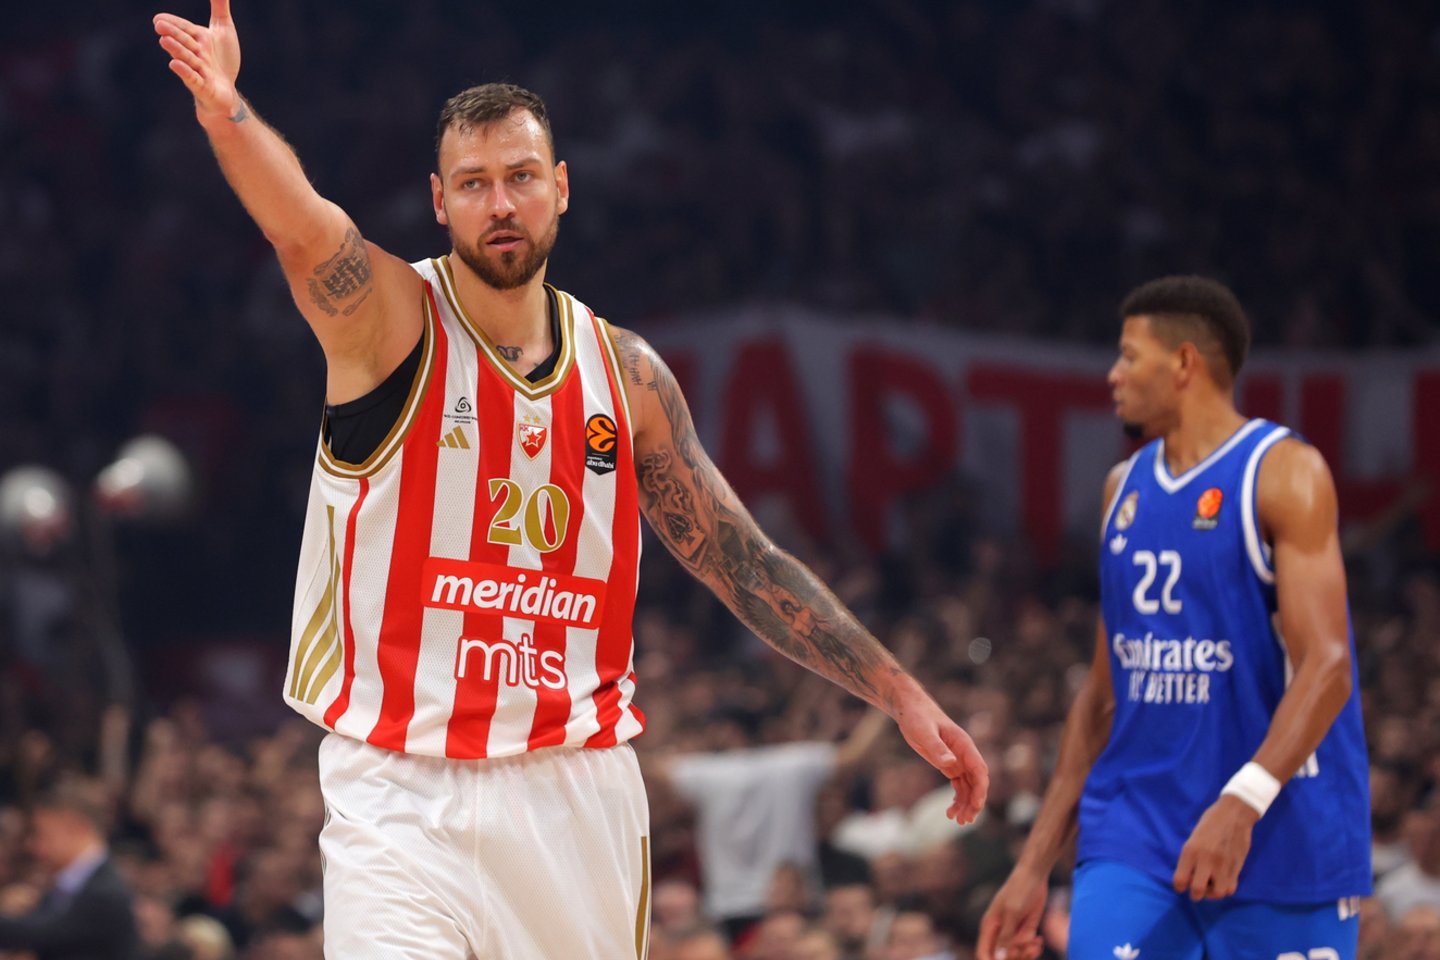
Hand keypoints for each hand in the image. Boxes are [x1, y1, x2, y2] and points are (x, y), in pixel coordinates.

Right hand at [154, 0, 241, 120]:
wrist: (226, 91)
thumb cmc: (222, 60)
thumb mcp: (223, 30)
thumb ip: (219, 8)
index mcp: (199, 38)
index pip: (185, 28)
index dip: (174, 23)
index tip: (158, 18)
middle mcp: (197, 53)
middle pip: (185, 41)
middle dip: (173, 33)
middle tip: (158, 24)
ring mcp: (199, 70)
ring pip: (187, 58)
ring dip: (176, 50)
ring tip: (164, 41)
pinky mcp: (203, 86)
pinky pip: (193, 78)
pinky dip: (185, 72)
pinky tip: (174, 64)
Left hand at [892, 694, 988, 823]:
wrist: (909, 709)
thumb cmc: (917, 717)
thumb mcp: (924, 732)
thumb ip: (938, 748)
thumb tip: (951, 764)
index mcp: (964, 745)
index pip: (979, 770)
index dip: (981, 789)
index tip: (976, 805)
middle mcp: (964, 754)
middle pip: (977, 782)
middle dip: (974, 802)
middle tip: (965, 820)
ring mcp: (958, 760)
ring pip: (969, 787)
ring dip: (966, 804)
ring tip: (958, 821)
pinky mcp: (948, 765)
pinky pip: (959, 785)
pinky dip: (957, 799)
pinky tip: (950, 812)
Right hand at [976, 867, 1046, 959]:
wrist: (1035, 876)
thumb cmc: (1019, 890)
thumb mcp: (1012, 913)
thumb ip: (1006, 936)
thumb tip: (999, 958)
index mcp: (989, 927)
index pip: (983, 954)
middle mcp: (999, 933)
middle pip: (1002, 958)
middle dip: (1015, 957)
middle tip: (1025, 946)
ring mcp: (1012, 933)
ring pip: (1016, 956)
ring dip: (1026, 955)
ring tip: (1035, 943)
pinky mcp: (1025, 931)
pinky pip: (1028, 949)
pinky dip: (1034, 949)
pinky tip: (1039, 939)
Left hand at [1171, 794, 1257, 899]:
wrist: (1234, 814)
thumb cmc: (1210, 822)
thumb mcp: (1193, 837)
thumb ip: (1191, 857)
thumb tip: (1188, 877)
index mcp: (1191, 851)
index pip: (1180, 880)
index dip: (1179, 887)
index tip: (1181, 886)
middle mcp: (1206, 860)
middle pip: (1198, 891)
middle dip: (1195, 894)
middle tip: (1196, 890)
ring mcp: (1223, 865)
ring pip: (1217, 893)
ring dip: (1212, 893)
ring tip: (1210, 885)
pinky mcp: (1237, 867)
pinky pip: (1230, 888)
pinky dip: (1224, 888)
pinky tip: (1221, 881)